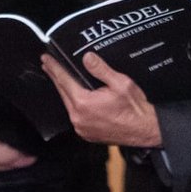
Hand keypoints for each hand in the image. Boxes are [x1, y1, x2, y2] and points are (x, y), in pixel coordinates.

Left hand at [41, 53, 161, 146]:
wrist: (144, 130)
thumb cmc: (134, 108)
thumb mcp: (120, 83)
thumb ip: (101, 70)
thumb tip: (87, 58)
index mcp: (84, 103)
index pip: (64, 80)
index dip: (54, 68)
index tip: (46, 59)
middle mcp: (78, 117)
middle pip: (63, 92)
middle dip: (55, 77)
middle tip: (47, 65)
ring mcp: (81, 127)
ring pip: (68, 104)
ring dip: (64, 91)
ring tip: (60, 79)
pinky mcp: (86, 133)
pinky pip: (75, 115)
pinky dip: (73, 104)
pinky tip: (74, 97)